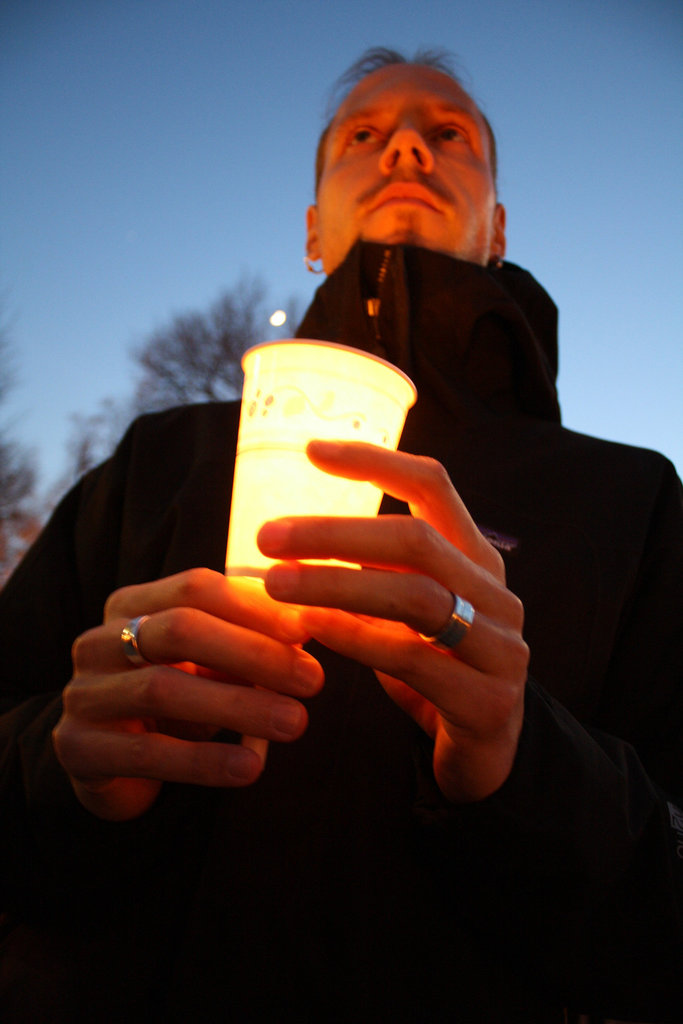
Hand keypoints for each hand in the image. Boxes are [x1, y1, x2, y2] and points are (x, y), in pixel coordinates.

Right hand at [52, 569, 322, 820]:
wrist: (112, 766)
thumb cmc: (177, 699)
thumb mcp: (211, 662)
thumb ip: (250, 638)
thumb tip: (313, 622)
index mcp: (132, 605)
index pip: (196, 588)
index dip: (255, 607)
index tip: (309, 631)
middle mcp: (99, 641)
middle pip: (180, 630)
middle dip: (254, 653)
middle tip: (313, 680)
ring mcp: (83, 694)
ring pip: (164, 689)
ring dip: (238, 706)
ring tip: (295, 723)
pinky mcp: (79, 748)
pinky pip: (147, 752)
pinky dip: (205, 760)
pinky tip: (250, 767)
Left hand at [258, 440, 527, 803]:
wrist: (488, 753)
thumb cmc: (434, 668)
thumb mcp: (410, 609)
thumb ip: (378, 570)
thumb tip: (299, 531)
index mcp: (476, 558)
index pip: (433, 486)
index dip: (374, 461)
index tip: (311, 451)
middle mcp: (495, 594)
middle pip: (416, 540)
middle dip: (335, 532)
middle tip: (268, 536)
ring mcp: (499, 647)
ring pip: (415, 597)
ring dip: (337, 584)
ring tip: (275, 582)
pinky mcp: (485, 700)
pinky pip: (412, 659)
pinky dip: (357, 638)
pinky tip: (313, 627)